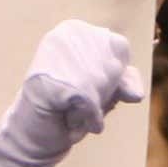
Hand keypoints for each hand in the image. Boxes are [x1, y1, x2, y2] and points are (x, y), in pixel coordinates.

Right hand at [0, 21, 144, 166]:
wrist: (31, 137)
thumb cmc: (68, 109)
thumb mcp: (102, 89)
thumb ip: (124, 82)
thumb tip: (136, 95)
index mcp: (74, 29)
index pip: (119, 48)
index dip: (111, 76)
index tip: (85, 86)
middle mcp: (63, 34)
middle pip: (113, 68)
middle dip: (101, 94)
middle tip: (73, 101)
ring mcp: (55, 56)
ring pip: (103, 84)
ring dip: (93, 108)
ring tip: (69, 109)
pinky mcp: (52, 80)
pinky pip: (90, 102)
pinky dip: (88, 118)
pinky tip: (71, 120)